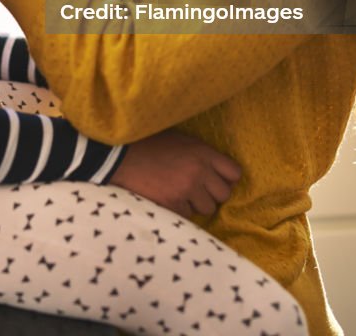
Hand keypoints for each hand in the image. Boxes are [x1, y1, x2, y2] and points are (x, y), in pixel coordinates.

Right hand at [110, 130, 240, 218]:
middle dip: (212, 193)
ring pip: (207, 208)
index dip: (226, 178)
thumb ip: (201, 155)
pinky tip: (168, 197)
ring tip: (181, 193)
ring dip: (197, 203)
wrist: (121, 155)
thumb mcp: (181, 141)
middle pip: (224, 194)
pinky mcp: (173, 204)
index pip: (234, 172)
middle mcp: (199, 171)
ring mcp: (186, 189)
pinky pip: (188, 215)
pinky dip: (180, 210)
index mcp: (203, 152)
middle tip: (198, 189)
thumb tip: (217, 170)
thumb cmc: (151, 144)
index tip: (217, 179)